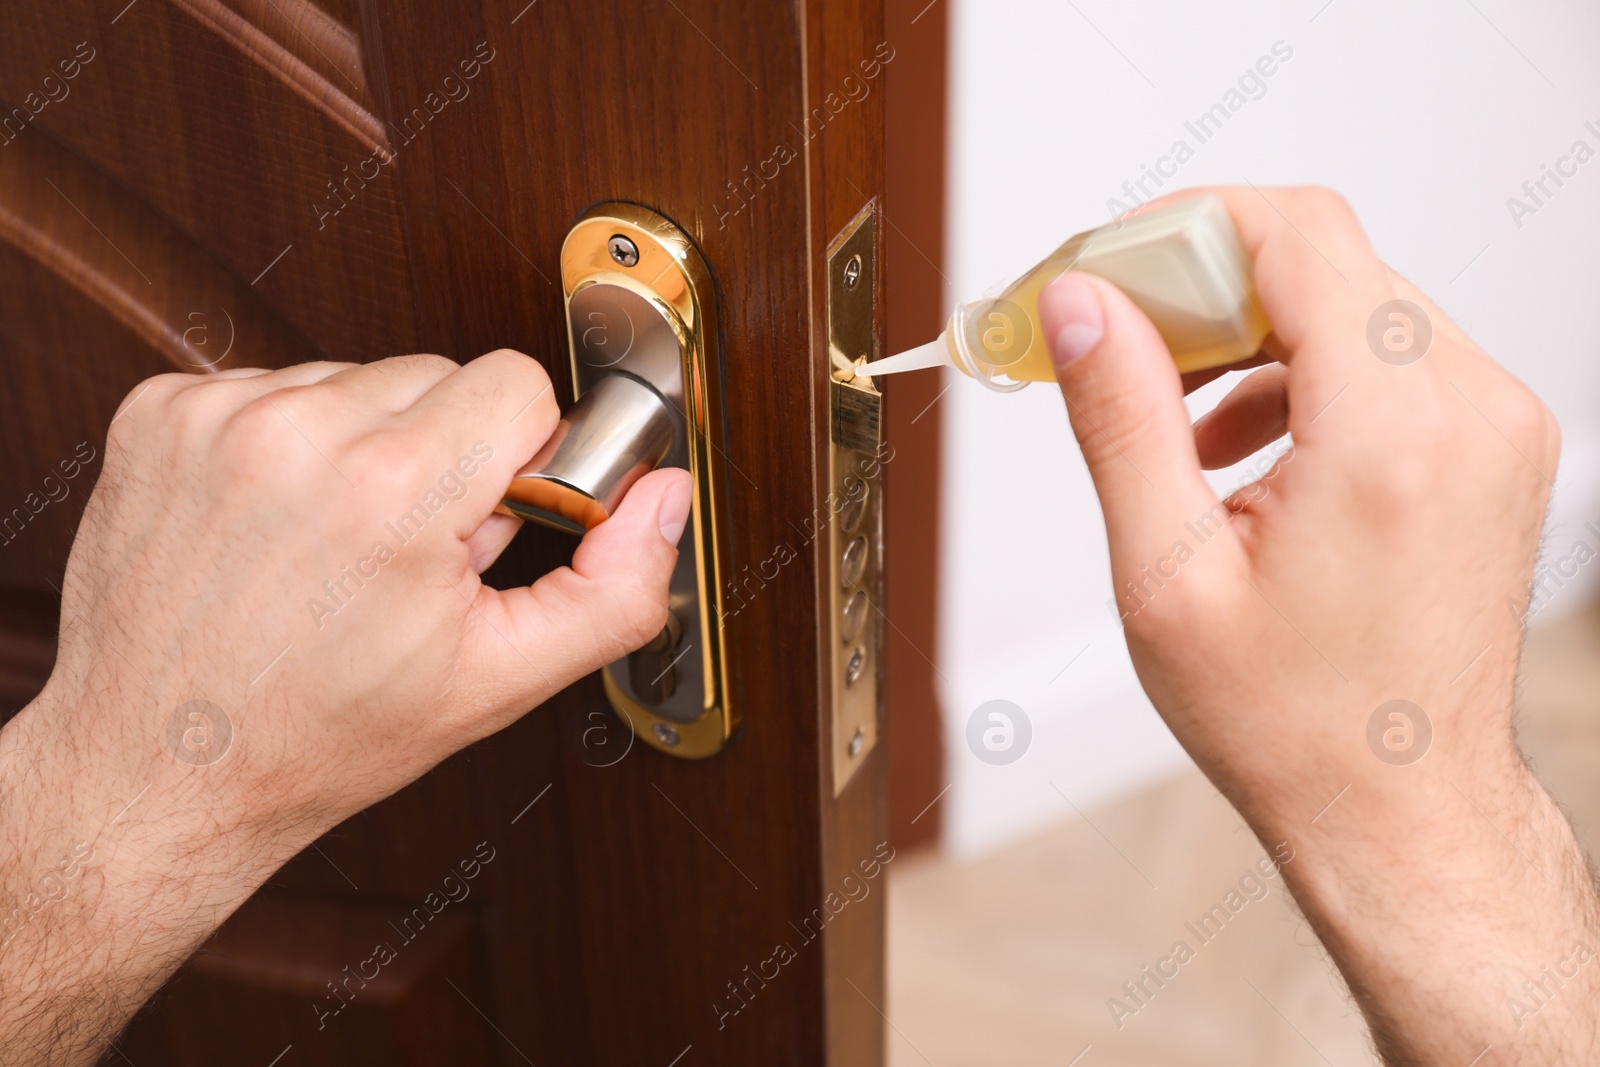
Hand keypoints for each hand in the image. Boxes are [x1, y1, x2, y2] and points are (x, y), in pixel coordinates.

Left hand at [44, 349, 689, 835]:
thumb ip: (613, 588)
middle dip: (447, 453)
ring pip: (357, 378)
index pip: (516, 382)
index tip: (486, 520)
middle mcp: (297, 435)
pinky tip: (278, 522)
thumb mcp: (498, 681)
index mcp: (393, 493)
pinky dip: (291, 442)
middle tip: (409, 551)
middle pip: (440, 375)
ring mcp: (216, 417)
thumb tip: (660, 499)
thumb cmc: (316, 737)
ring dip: (366, 444)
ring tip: (335, 543)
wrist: (156, 771)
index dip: (521, 458)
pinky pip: (274, 386)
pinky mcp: (159, 413)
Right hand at [1040, 187, 1593, 1061]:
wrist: (1403, 807)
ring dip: (1244, 329)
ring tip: (1165, 409)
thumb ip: (1120, 418)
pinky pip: (1388, 351)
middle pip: (1321, 258)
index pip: (1294, 236)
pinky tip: (1236, 442)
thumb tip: (1081, 306)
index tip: (1104, 269)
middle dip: (1198, 281)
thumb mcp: (1166, 577)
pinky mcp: (1494, 441)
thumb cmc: (1294, 723)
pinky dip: (1299, 367)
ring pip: (1353, 298)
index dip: (1180, 228)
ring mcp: (1496, 423)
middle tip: (1111, 337)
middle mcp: (1468, 411)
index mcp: (1390, 439)